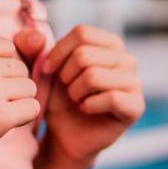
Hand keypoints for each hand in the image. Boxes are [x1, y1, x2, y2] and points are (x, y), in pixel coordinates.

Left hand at [18, 24, 144, 165]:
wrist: (65, 135)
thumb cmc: (58, 99)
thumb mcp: (42, 71)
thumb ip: (30, 48)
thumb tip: (36, 36)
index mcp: (109, 44)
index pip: (82, 33)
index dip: (58, 52)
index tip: (47, 70)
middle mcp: (126, 59)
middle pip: (85, 54)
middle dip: (65, 76)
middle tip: (67, 91)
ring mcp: (134, 82)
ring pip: (94, 75)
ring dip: (75, 92)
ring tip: (76, 100)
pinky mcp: (136, 106)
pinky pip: (111, 98)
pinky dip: (89, 105)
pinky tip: (86, 109)